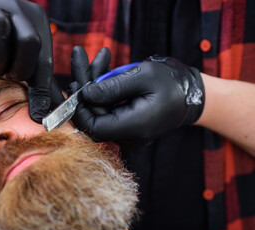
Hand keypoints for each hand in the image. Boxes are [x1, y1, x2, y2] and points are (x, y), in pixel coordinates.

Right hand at [0, 0, 52, 121]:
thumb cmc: (0, 44)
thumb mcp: (23, 58)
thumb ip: (39, 79)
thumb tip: (52, 108)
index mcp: (36, 20)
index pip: (45, 57)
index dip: (42, 87)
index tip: (39, 111)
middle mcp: (16, 9)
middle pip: (29, 39)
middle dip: (22, 67)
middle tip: (11, 77)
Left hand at [71, 47, 204, 141]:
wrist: (193, 94)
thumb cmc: (172, 83)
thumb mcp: (142, 77)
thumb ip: (111, 87)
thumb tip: (84, 93)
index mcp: (133, 127)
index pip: (92, 126)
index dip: (78, 106)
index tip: (75, 80)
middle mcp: (128, 136)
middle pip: (92, 116)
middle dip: (84, 85)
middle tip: (81, 55)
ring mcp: (126, 133)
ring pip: (98, 110)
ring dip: (94, 83)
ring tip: (101, 56)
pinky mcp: (126, 125)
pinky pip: (107, 109)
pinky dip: (103, 89)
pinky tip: (104, 68)